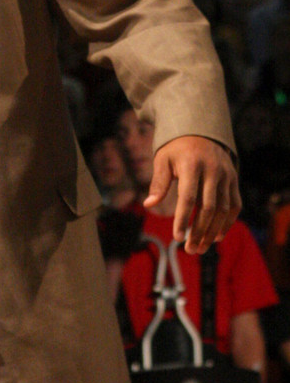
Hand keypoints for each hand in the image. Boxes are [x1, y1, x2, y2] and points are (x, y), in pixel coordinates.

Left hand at [143, 135, 241, 253]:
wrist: (201, 131)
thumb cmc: (176, 149)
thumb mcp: (163, 159)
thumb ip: (158, 182)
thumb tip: (148, 205)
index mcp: (192, 165)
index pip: (188, 197)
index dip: (183, 219)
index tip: (177, 237)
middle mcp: (213, 171)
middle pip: (208, 208)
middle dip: (199, 231)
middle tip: (190, 250)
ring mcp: (226, 176)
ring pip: (223, 210)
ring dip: (212, 232)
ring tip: (200, 248)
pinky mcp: (234, 180)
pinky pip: (234, 205)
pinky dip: (227, 222)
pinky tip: (217, 236)